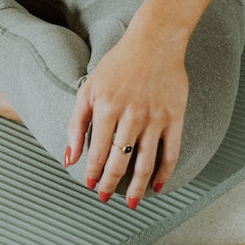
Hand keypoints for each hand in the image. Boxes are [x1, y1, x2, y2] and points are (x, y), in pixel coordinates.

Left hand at [64, 31, 188, 209]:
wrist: (155, 41)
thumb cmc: (118, 64)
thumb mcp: (90, 87)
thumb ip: (77, 123)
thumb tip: (69, 158)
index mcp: (107, 107)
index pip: (98, 152)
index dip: (94, 173)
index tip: (92, 185)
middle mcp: (132, 115)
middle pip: (120, 161)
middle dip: (111, 184)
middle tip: (106, 197)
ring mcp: (155, 117)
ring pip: (146, 163)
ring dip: (138, 187)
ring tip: (132, 202)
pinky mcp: (175, 117)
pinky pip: (171, 153)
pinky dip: (164, 173)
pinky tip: (157, 186)